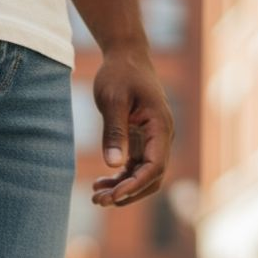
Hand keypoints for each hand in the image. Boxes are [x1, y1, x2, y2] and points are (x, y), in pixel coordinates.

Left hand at [91, 46, 173, 207]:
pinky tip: (100, 184)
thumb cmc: (119, 73)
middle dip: (128, 193)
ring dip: (122, 190)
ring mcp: (153, 141)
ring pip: (143, 177)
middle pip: (152, 178)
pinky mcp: (142, 143)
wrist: (125, 56)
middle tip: (99, 201)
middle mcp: (162, 137)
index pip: (155, 166)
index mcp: (160, 126)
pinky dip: (120, 180)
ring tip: (96, 196)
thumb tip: (114, 164)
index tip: (113, 195)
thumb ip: (114, 131)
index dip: (135, 185)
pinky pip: (135, 169)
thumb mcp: (112, 99)